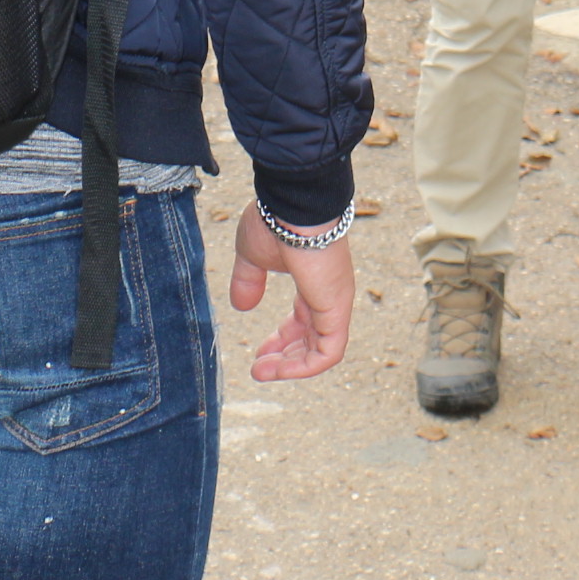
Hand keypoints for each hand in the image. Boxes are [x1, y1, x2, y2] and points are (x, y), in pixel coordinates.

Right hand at [230, 203, 354, 380]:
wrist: (293, 207)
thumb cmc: (275, 222)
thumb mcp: (253, 256)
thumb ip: (248, 281)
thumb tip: (241, 306)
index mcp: (312, 280)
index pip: (303, 319)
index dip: (282, 339)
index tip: (259, 352)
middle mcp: (328, 293)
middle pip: (312, 337)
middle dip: (285, 357)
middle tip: (259, 369)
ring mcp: (335, 302)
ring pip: (321, 349)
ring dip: (291, 366)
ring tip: (262, 372)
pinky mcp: (337, 309)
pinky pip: (329, 351)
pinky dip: (306, 366)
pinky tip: (281, 369)